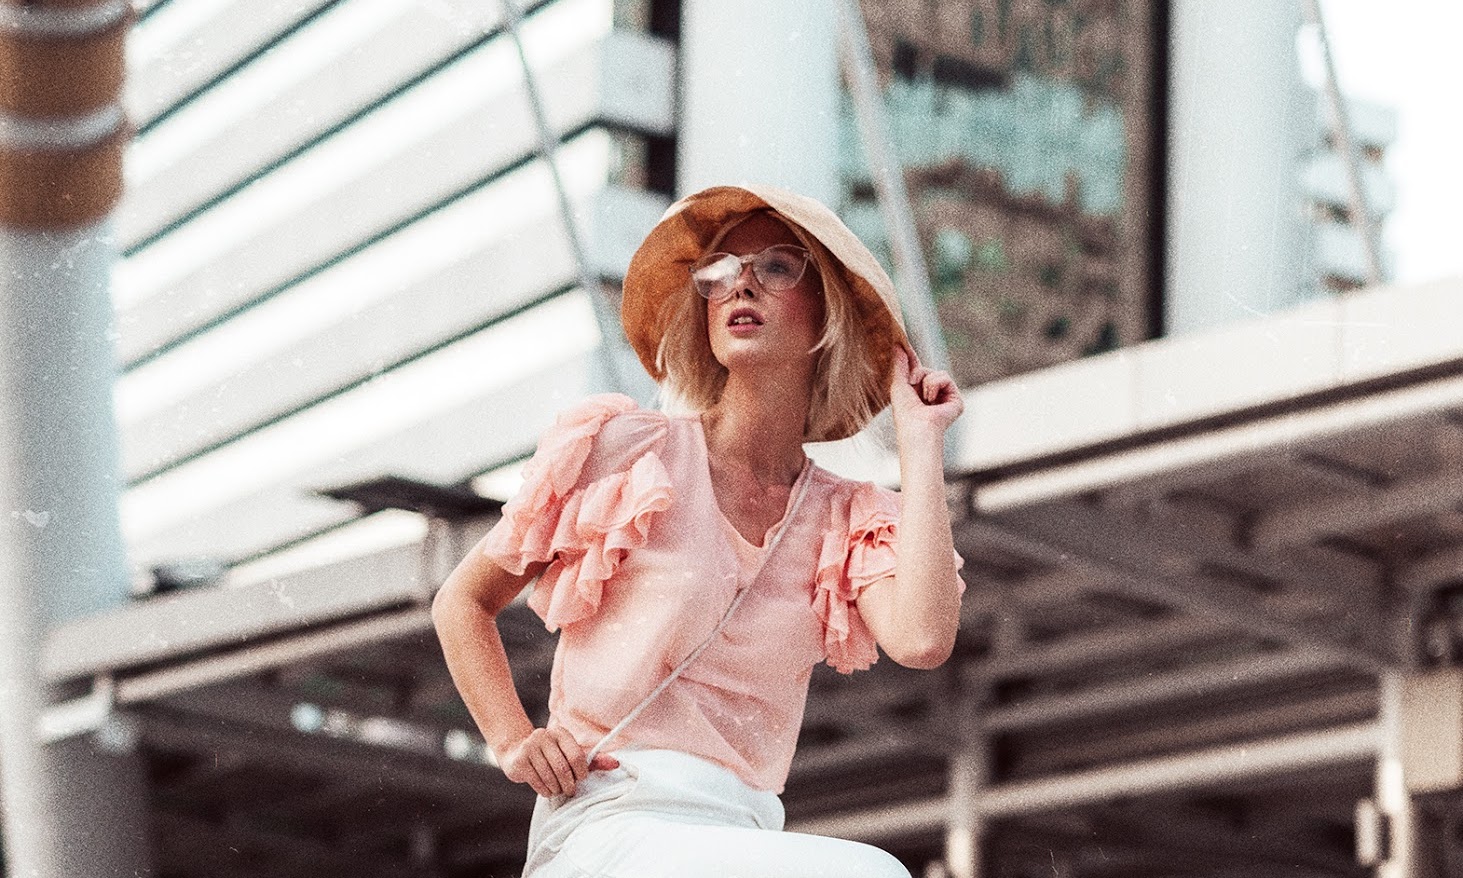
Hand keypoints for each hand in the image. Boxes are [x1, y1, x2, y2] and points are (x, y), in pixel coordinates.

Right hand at [498, 727, 619, 797]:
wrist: (516, 752)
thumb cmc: (551, 756)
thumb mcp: (571, 755)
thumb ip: (594, 760)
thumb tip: (616, 764)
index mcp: (561, 732)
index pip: (577, 756)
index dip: (581, 772)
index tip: (580, 778)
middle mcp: (544, 736)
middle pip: (563, 769)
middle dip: (569, 785)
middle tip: (570, 790)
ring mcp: (529, 747)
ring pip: (550, 777)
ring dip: (556, 789)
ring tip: (557, 790)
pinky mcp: (519, 760)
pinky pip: (537, 782)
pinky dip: (545, 791)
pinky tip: (547, 789)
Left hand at [890, 344, 962, 436]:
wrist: (916, 426)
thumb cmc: (904, 411)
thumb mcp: (898, 384)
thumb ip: (900, 364)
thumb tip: (898, 344)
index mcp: (916, 394)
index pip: (917, 372)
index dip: (912, 360)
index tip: (903, 345)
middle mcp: (931, 396)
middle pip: (926, 369)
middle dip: (917, 373)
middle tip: (911, 384)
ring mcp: (944, 397)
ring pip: (936, 372)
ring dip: (926, 381)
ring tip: (923, 398)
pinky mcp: (955, 399)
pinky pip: (945, 377)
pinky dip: (935, 385)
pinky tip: (931, 400)